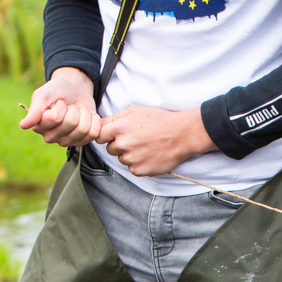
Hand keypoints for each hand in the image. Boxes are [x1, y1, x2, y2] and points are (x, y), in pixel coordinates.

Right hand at [21, 67, 101, 146]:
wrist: (74, 89)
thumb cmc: (56, 90)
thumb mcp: (43, 95)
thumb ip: (34, 110)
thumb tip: (23, 126)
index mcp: (38, 126)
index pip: (55, 118)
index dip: (60, 106)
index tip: (58, 103)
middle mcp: (50, 137)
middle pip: (72, 123)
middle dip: (74, 109)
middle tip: (69, 107)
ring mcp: (66, 141)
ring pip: (84, 129)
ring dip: (84, 114)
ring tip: (77, 111)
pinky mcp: (81, 142)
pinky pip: (94, 133)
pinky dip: (94, 120)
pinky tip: (86, 116)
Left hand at [98, 106, 215, 176]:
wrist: (182, 135)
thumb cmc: (160, 120)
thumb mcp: (135, 111)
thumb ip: (115, 118)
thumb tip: (99, 124)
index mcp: (119, 128)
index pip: (99, 136)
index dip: (107, 135)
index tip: (115, 134)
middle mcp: (122, 145)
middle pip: (110, 149)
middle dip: (119, 145)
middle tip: (136, 139)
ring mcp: (131, 159)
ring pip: (122, 159)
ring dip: (130, 154)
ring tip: (146, 146)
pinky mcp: (139, 170)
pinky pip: (132, 168)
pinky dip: (139, 163)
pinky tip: (150, 155)